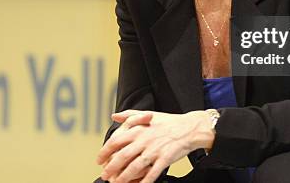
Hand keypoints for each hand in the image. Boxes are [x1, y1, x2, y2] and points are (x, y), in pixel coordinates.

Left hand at [96, 110, 213, 182]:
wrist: (190, 128)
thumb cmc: (169, 122)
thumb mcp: (147, 114)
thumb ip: (129, 115)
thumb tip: (114, 116)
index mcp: (138, 129)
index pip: (116, 141)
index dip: (104, 152)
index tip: (99, 160)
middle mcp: (144, 139)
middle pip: (122, 156)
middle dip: (111, 168)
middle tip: (104, 175)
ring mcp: (154, 150)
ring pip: (134, 167)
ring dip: (123, 177)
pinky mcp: (164, 159)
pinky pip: (152, 174)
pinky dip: (144, 182)